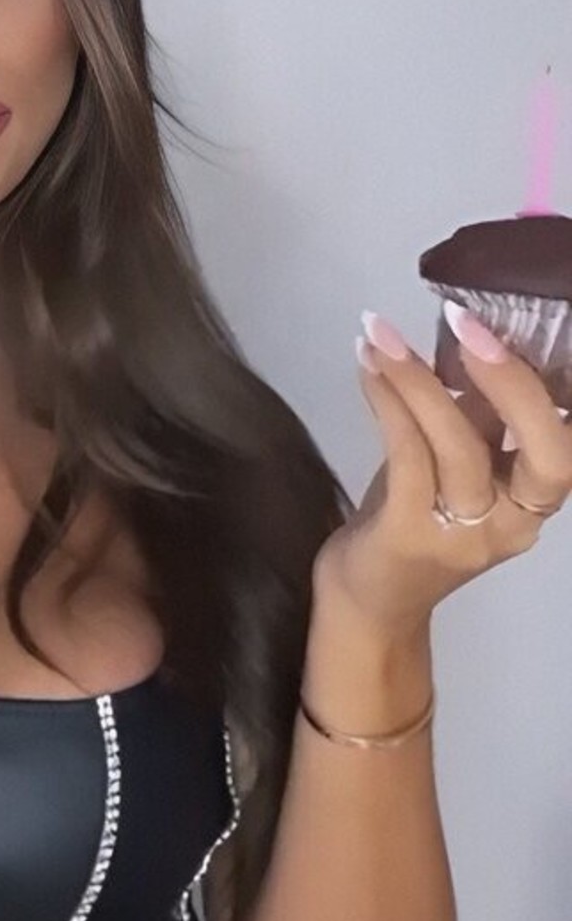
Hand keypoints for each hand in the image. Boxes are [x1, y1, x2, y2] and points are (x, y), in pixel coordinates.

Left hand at [313, 304, 571, 635]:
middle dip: (511, 382)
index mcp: (535, 497)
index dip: (553, 383)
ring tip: (382, 334)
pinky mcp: (411, 538)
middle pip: (547, 456)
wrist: (369, 599)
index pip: (569, 444)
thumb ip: (480, 414)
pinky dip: (389, 403)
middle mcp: (516, 522)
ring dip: (419, 380)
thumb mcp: (459, 462)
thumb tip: (479, 332)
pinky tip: (368, 366)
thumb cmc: (416, 514)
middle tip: (465, 321)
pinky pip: (408, 457)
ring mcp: (466, 535)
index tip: (517, 323)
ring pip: (460, 448)